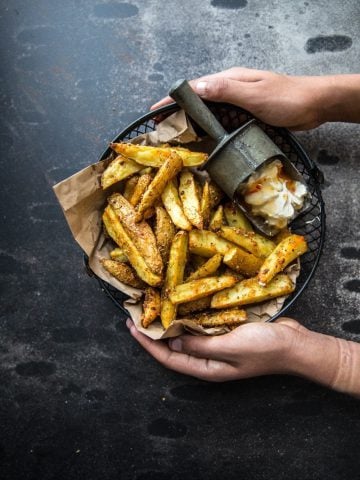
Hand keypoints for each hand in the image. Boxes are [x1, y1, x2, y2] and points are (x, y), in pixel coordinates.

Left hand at [126, 317, 306, 381]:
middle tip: (138, 315)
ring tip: (153, 308)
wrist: (295, 343)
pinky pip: (201, 325)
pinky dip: (188, 316)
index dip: (149, 344)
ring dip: (170, 323)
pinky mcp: (226, 332)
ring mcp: (218, 345)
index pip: (169, 358)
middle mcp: (209, 359)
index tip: (132, 328)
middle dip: (155, 333)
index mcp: (208, 368)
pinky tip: (181, 304)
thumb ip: (199, 345)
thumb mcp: (230, 346)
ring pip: (186, 335)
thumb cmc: (265, 348)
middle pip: (174, 347)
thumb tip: (170, 343)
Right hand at [151, 68, 325, 130]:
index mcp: (229, 80)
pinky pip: (222, 121)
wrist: (314, 105)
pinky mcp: (246, 115)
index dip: (172, 100)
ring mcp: (238, 102)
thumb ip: (226, 90)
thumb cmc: (286, 98)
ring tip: (176, 137)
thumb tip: (197, 87)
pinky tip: (204, 139)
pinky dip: (209, 129)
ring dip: (192, 122)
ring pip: (208, 112)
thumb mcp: (254, 94)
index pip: (194, 88)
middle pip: (197, 101)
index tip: (154, 111)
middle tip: (161, 129)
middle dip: (178, 113)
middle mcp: (230, 90)